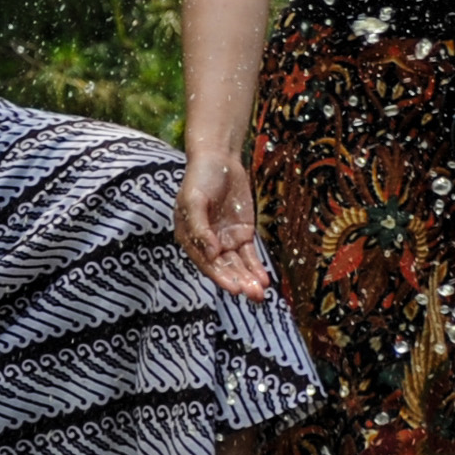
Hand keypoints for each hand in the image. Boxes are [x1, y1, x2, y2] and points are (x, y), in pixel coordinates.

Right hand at [177, 148, 272, 302]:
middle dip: (238, 282)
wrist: (218, 160)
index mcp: (189, 238)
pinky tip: (264, 280)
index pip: (205, 263)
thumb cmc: (199, 178)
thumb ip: (199, 227)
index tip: (234, 288)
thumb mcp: (193, 200)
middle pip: (224, 267)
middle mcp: (207, 244)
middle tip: (252, 295)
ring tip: (261, 293)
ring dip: (248, 279)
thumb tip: (210, 253)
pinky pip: (249, 255)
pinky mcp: (242, 234)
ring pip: (238, 265)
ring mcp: (225, 240)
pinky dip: (256, 267)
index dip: (219, 276)